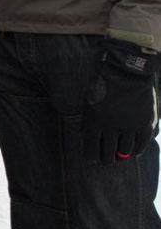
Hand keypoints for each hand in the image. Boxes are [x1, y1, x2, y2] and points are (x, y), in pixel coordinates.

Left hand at [83, 39, 159, 165]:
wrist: (126, 69)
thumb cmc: (103, 82)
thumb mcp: (89, 99)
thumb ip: (87, 119)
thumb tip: (84, 136)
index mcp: (94, 122)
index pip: (91, 152)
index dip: (92, 157)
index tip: (94, 157)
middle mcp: (111, 128)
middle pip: (107, 156)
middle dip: (107, 159)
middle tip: (108, 158)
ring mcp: (129, 127)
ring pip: (124, 152)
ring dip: (121, 154)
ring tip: (120, 152)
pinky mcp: (144, 124)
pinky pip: (140, 146)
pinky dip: (136, 151)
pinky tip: (132, 150)